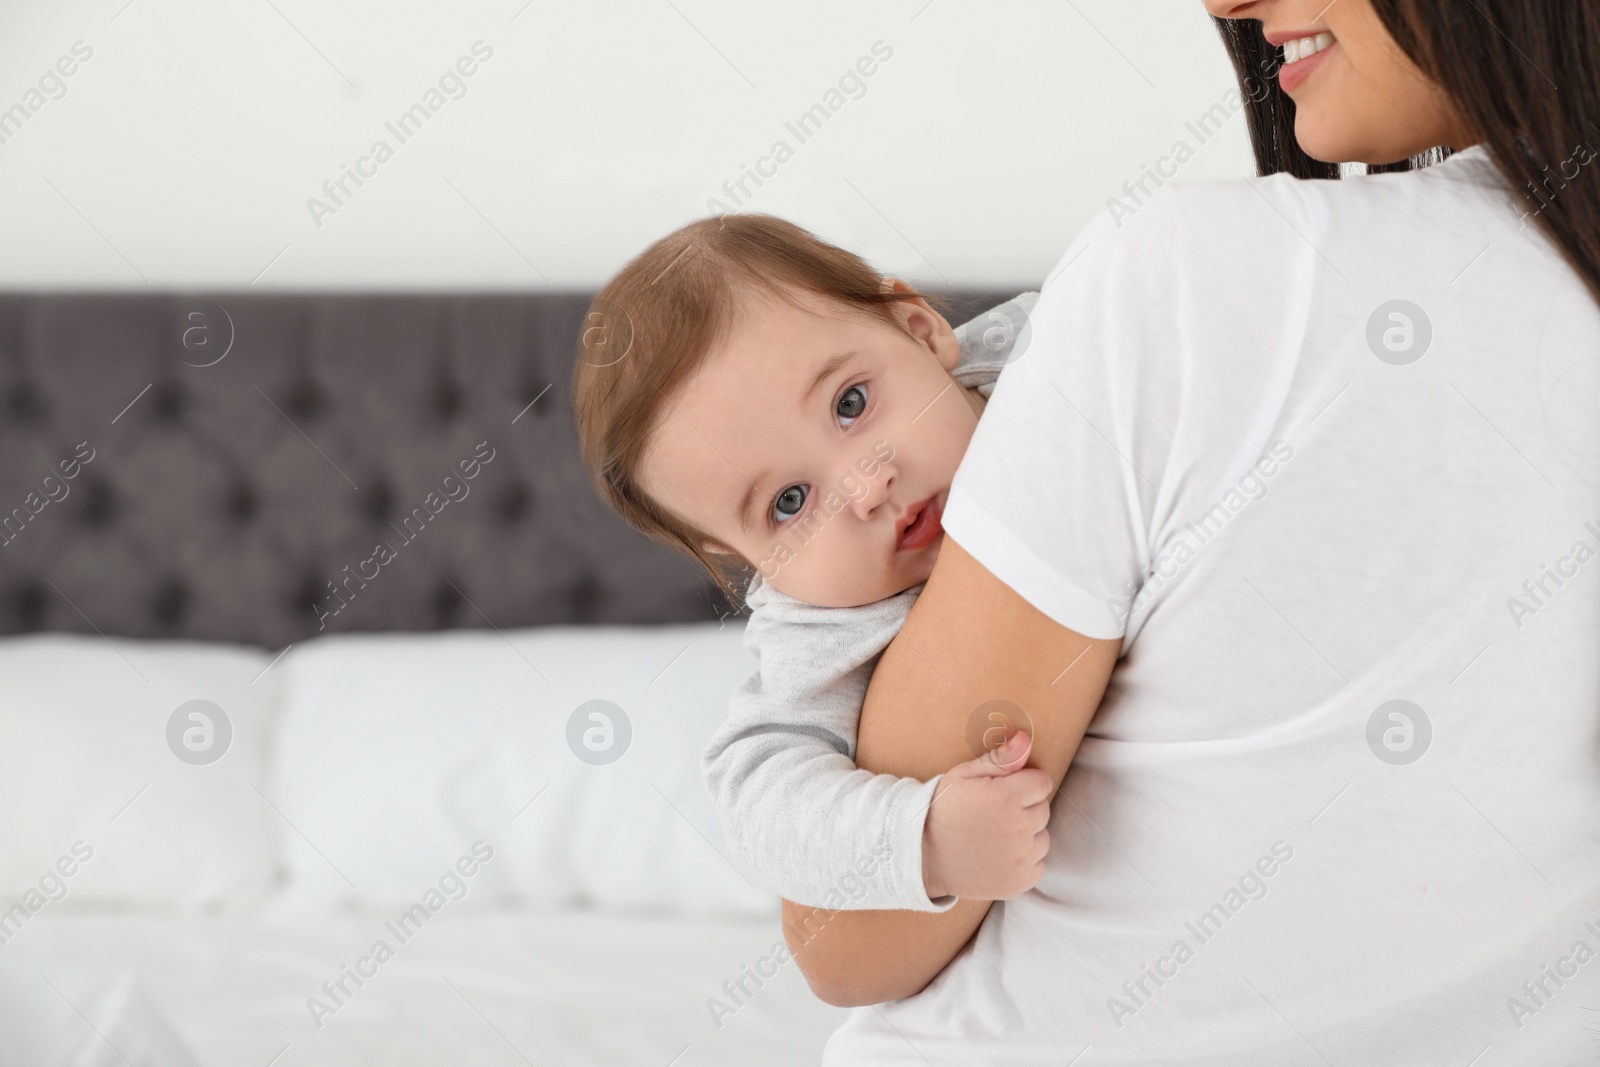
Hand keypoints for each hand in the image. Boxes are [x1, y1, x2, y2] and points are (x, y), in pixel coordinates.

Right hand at [919, 730, 1052, 901]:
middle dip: (1024, 808)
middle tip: (994, 814)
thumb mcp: (964, 776)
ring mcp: (1020, 858)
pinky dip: (1024, 861)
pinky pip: (1038, 864)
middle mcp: (1018, 828)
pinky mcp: (1020, 881)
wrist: (923, 856)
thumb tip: (1026, 739)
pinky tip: (999, 855)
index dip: (1024, 784)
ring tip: (995, 835)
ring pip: (1042, 838)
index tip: (1004, 791)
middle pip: (1043, 810)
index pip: (1042, 783)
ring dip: (1026, 835)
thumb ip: (1000, 759)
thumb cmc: (943, 810)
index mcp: (1006, 797)